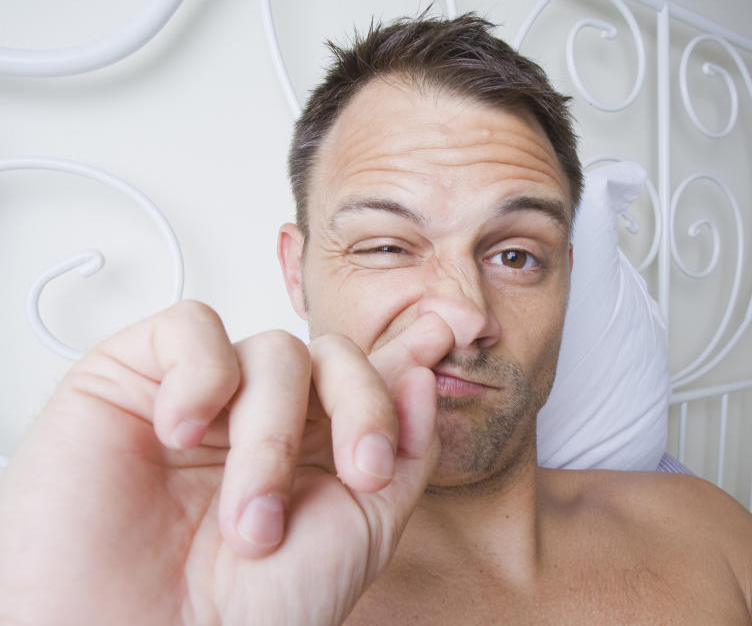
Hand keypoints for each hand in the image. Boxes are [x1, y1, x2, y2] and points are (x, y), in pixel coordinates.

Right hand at [0, 300, 453, 624]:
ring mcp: (199, 399)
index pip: (362, 381)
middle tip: (360, 476)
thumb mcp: (359, 532)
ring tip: (252, 522)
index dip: (403, 351)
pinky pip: (190, 329)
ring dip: (273, 437)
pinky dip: (203, 376)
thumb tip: (417, 369)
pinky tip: (181, 434)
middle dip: (362, 409)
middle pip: (334, 356)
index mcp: (314, 452)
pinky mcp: (132, 381)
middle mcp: (260, 420)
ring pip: (273, 351)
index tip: (445, 329)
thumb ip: (400, 449)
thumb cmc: (248, 614)